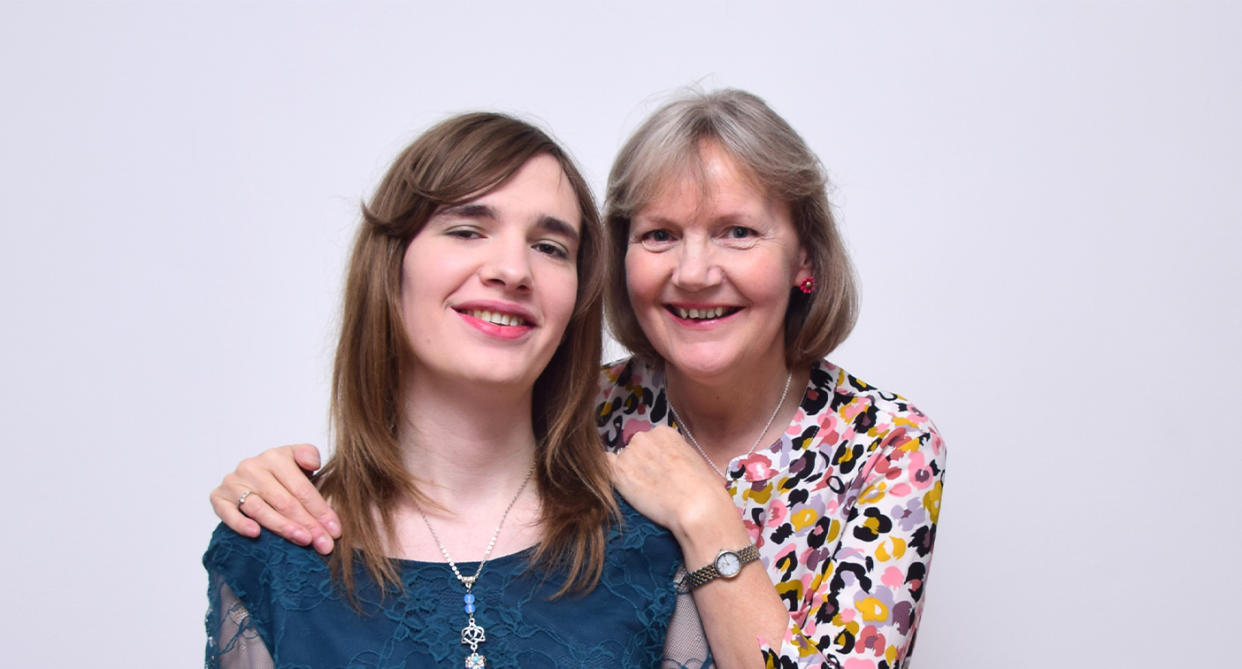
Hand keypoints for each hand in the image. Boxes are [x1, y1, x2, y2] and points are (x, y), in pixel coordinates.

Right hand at [208, 444, 340, 553]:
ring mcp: (233, 483)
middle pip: (284, 500)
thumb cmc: (282, 476)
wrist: (252, 480)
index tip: (335, 530)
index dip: (320, 510)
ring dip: (283, 527)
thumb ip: (308, 455)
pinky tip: (256, 534)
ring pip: (260, 508)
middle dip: (307, 524)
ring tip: (302, 540)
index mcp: (275, 456)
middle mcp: (252, 467)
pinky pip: (228, 513)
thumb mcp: (298, 461)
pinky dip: (241, 524)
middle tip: (323, 543)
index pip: (301, 488)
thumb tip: (313, 464)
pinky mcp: (218, 498)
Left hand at [606, 426, 740, 547]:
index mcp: (664, 432)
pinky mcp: (618, 472)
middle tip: (653, 484)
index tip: (661, 472)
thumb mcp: (693, 459)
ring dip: (629, 474)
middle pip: (634, 450)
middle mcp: (644, 437)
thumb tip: (665, 462)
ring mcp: (629, 454)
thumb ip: (674, 454)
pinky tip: (624, 489)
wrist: (697, 506)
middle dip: (640, 465)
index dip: (654, 459)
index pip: (650, 442)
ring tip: (645, 492)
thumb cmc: (703, 488)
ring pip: (622, 462)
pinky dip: (611, 477)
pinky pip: (605, 468)